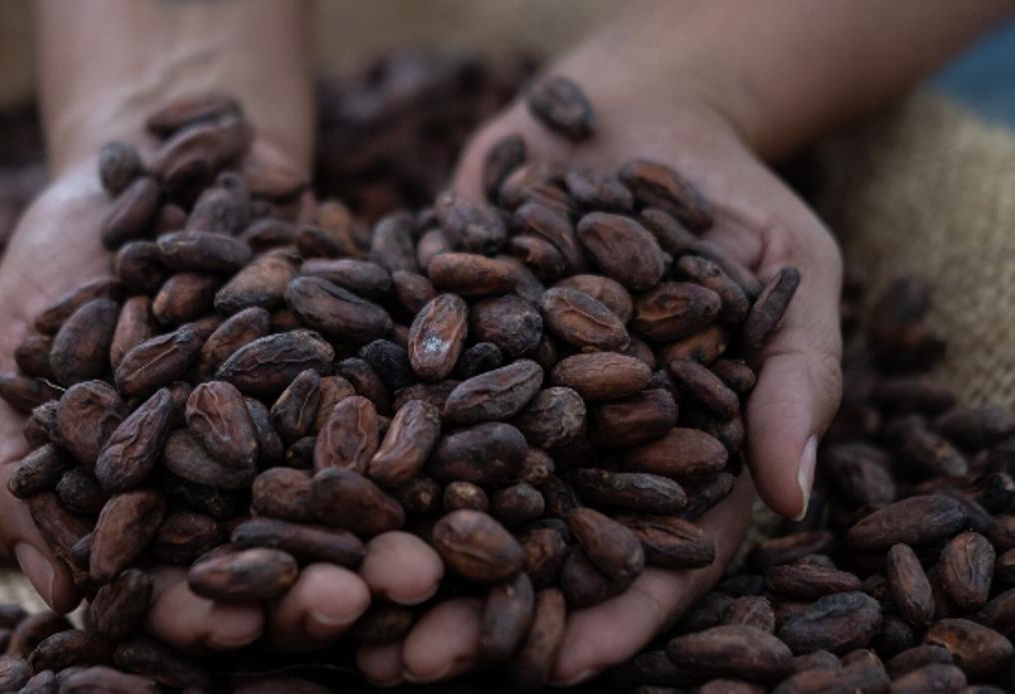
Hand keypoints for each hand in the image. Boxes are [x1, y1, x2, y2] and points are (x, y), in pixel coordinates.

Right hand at [0, 140, 446, 651]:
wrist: (164, 143)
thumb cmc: (63, 254)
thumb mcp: (9, 351)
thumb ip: (13, 472)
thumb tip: (60, 595)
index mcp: (156, 498)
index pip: (176, 583)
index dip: (205, 611)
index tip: (238, 625)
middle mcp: (241, 478)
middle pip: (281, 557)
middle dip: (320, 590)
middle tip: (359, 604)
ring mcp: (312, 425)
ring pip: (354, 504)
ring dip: (390, 542)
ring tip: (423, 568)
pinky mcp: (369, 368)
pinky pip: (407, 415)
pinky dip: (433, 446)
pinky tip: (467, 476)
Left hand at [356, 47, 842, 686]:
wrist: (641, 108)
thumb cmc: (735, 195)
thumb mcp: (792, 272)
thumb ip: (797, 375)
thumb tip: (791, 492)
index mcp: (664, 452)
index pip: (646, 554)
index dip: (613, 618)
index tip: (567, 670)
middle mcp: (575, 440)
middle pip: (528, 543)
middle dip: (474, 608)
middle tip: (414, 665)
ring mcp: (504, 393)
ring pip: (448, 488)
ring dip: (398, 550)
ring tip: (345, 603)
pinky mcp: (444, 337)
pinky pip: (399, 395)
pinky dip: (357, 440)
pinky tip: (306, 483)